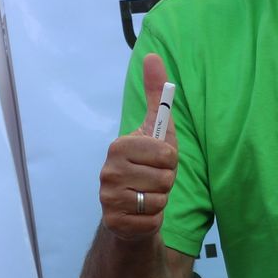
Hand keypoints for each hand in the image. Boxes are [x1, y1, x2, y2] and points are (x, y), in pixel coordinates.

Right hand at [97, 54, 175, 241]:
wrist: (131, 208)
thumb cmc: (147, 166)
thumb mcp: (156, 130)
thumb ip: (156, 96)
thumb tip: (153, 56)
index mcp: (118, 146)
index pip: (165, 153)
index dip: (169, 159)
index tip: (159, 160)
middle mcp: (108, 171)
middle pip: (165, 178)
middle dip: (167, 181)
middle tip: (153, 180)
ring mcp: (108, 198)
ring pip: (159, 199)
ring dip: (161, 200)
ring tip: (148, 195)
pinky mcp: (115, 222)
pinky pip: (153, 220)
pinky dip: (155, 219)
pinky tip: (143, 212)